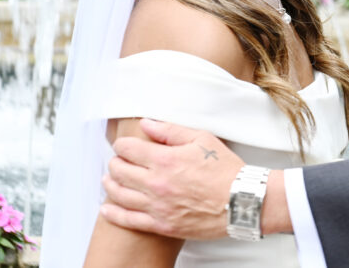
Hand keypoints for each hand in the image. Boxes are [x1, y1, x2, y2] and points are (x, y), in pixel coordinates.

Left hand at [100, 118, 242, 239]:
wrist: (242, 201)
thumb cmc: (225, 169)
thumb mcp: (201, 139)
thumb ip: (170, 131)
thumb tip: (146, 124)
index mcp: (165, 159)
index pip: (128, 149)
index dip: (121, 145)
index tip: (123, 145)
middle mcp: (157, 183)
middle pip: (120, 171)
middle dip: (115, 162)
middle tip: (118, 161)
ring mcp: (158, 206)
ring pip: (120, 195)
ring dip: (110, 185)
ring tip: (109, 180)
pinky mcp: (163, 225)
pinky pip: (129, 220)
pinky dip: (114, 213)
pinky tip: (107, 208)